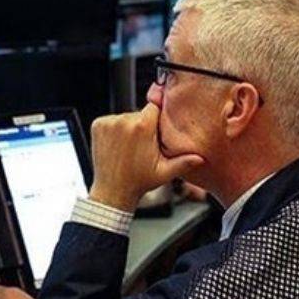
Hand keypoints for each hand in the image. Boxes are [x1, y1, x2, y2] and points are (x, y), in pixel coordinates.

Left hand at [90, 103, 204, 212]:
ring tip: (129, 148)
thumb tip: (200, 158)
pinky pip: (111, 121)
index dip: (157, 118)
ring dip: (128, 128)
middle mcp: (124, 120)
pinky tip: (118, 145)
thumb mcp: (165, 172)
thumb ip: (184, 162)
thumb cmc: (138, 182)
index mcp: (143, 126)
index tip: (157, 128)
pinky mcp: (98, 125)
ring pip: (125, 117)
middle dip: (144, 126)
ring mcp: (109, 122)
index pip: (155, 107)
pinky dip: (114, 129)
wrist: (112, 191)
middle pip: (140, 113)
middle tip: (143, 146)